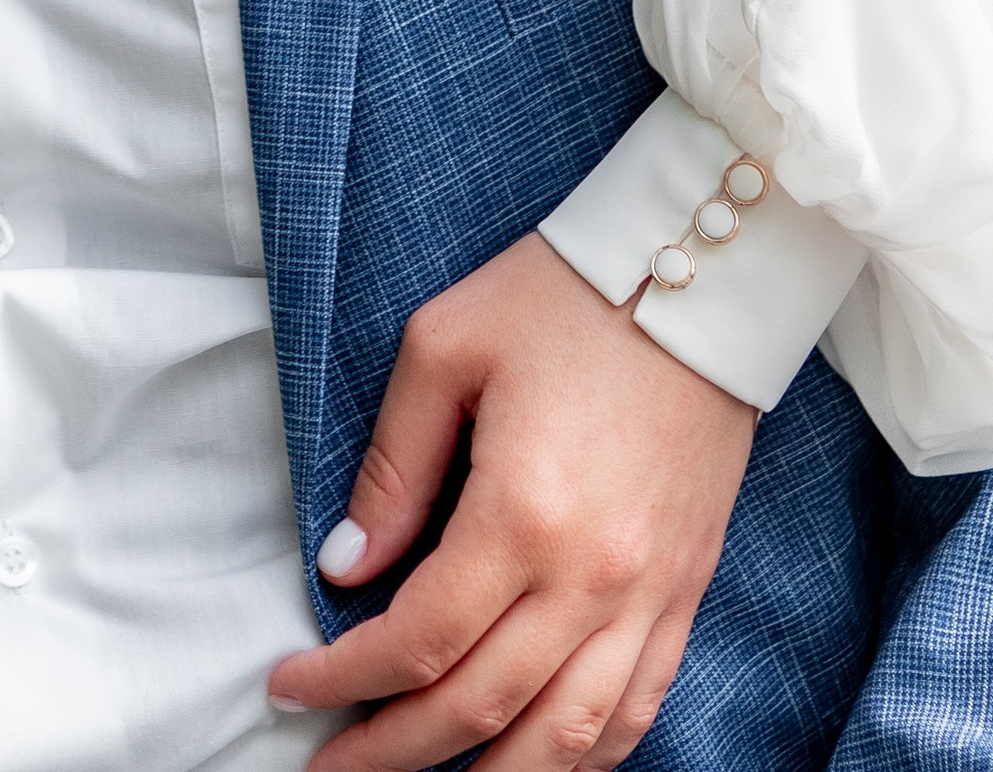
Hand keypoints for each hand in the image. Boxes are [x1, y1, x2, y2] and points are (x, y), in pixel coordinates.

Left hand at [266, 235, 753, 768]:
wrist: (702, 269)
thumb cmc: (564, 293)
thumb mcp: (445, 347)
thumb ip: (392, 467)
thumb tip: (347, 569)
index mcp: (523, 513)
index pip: (418, 640)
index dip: (343, 679)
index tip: (289, 687)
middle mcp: (592, 577)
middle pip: (480, 709)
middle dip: (391, 751)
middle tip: (329, 766)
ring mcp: (651, 595)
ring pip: (565, 741)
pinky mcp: (687, 592)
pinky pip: (636, 710)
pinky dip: (583, 758)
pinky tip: (533, 764)